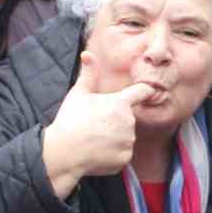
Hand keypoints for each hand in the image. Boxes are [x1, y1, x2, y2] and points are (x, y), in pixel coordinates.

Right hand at [41, 53, 155, 196]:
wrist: (63, 152)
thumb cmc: (70, 121)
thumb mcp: (78, 94)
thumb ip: (88, 74)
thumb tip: (87, 54)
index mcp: (120, 103)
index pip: (143, 92)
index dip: (145, 91)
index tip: (148, 91)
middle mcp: (129, 121)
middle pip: (128, 119)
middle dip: (116, 121)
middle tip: (95, 125)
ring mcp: (128, 141)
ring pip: (125, 138)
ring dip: (115, 139)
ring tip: (94, 140)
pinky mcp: (125, 158)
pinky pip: (122, 155)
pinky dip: (112, 155)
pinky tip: (97, 153)